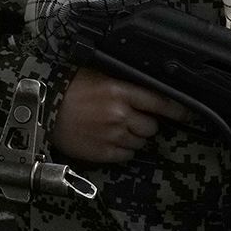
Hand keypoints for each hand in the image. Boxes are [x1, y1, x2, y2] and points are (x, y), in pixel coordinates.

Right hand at [50, 66, 192, 163]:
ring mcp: (111, 135)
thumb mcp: (96, 74)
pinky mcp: (103, 152)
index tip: (190, 114)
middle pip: (152, 126)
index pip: (161, 102)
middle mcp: (119, 114)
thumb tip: (150, 88)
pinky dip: (121, 149)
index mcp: (119, 91)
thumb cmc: (66, 88)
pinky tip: (107, 138)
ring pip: (141, 142)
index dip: (179, 110)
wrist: (39, 108)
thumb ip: (124, 82)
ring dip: (132, 136)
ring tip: (112, 127)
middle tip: (126, 116)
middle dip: (143, 122)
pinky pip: (126, 155)